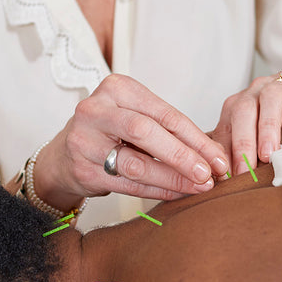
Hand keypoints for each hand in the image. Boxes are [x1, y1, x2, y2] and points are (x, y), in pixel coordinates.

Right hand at [32, 74, 230, 206]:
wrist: (64, 155)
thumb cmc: (109, 132)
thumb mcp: (135, 116)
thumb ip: (168, 129)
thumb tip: (214, 154)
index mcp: (116, 88)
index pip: (164, 113)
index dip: (195, 137)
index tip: (218, 157)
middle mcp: (96, 110)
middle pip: (147, 133)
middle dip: (183, 156)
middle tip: (209, 174)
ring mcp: (85, 141)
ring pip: (137, 163)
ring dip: (173, 178)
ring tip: (198, 186)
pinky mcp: (83, 170)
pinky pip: (128, 184)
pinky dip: (157, 190)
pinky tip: (176, 193)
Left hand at [211, 62, 281, 173]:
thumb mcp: (261, 135)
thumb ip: (246, 151)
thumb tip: (229, 180)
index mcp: (238, 105)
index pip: (225, 127)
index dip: (223, 153)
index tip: (226, 178)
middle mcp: (254, 92)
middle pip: (242, 111)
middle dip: (242, 142)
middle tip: (245, 170)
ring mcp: (279, 86)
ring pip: (269, 100)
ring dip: (267, 129)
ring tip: (268, 155)